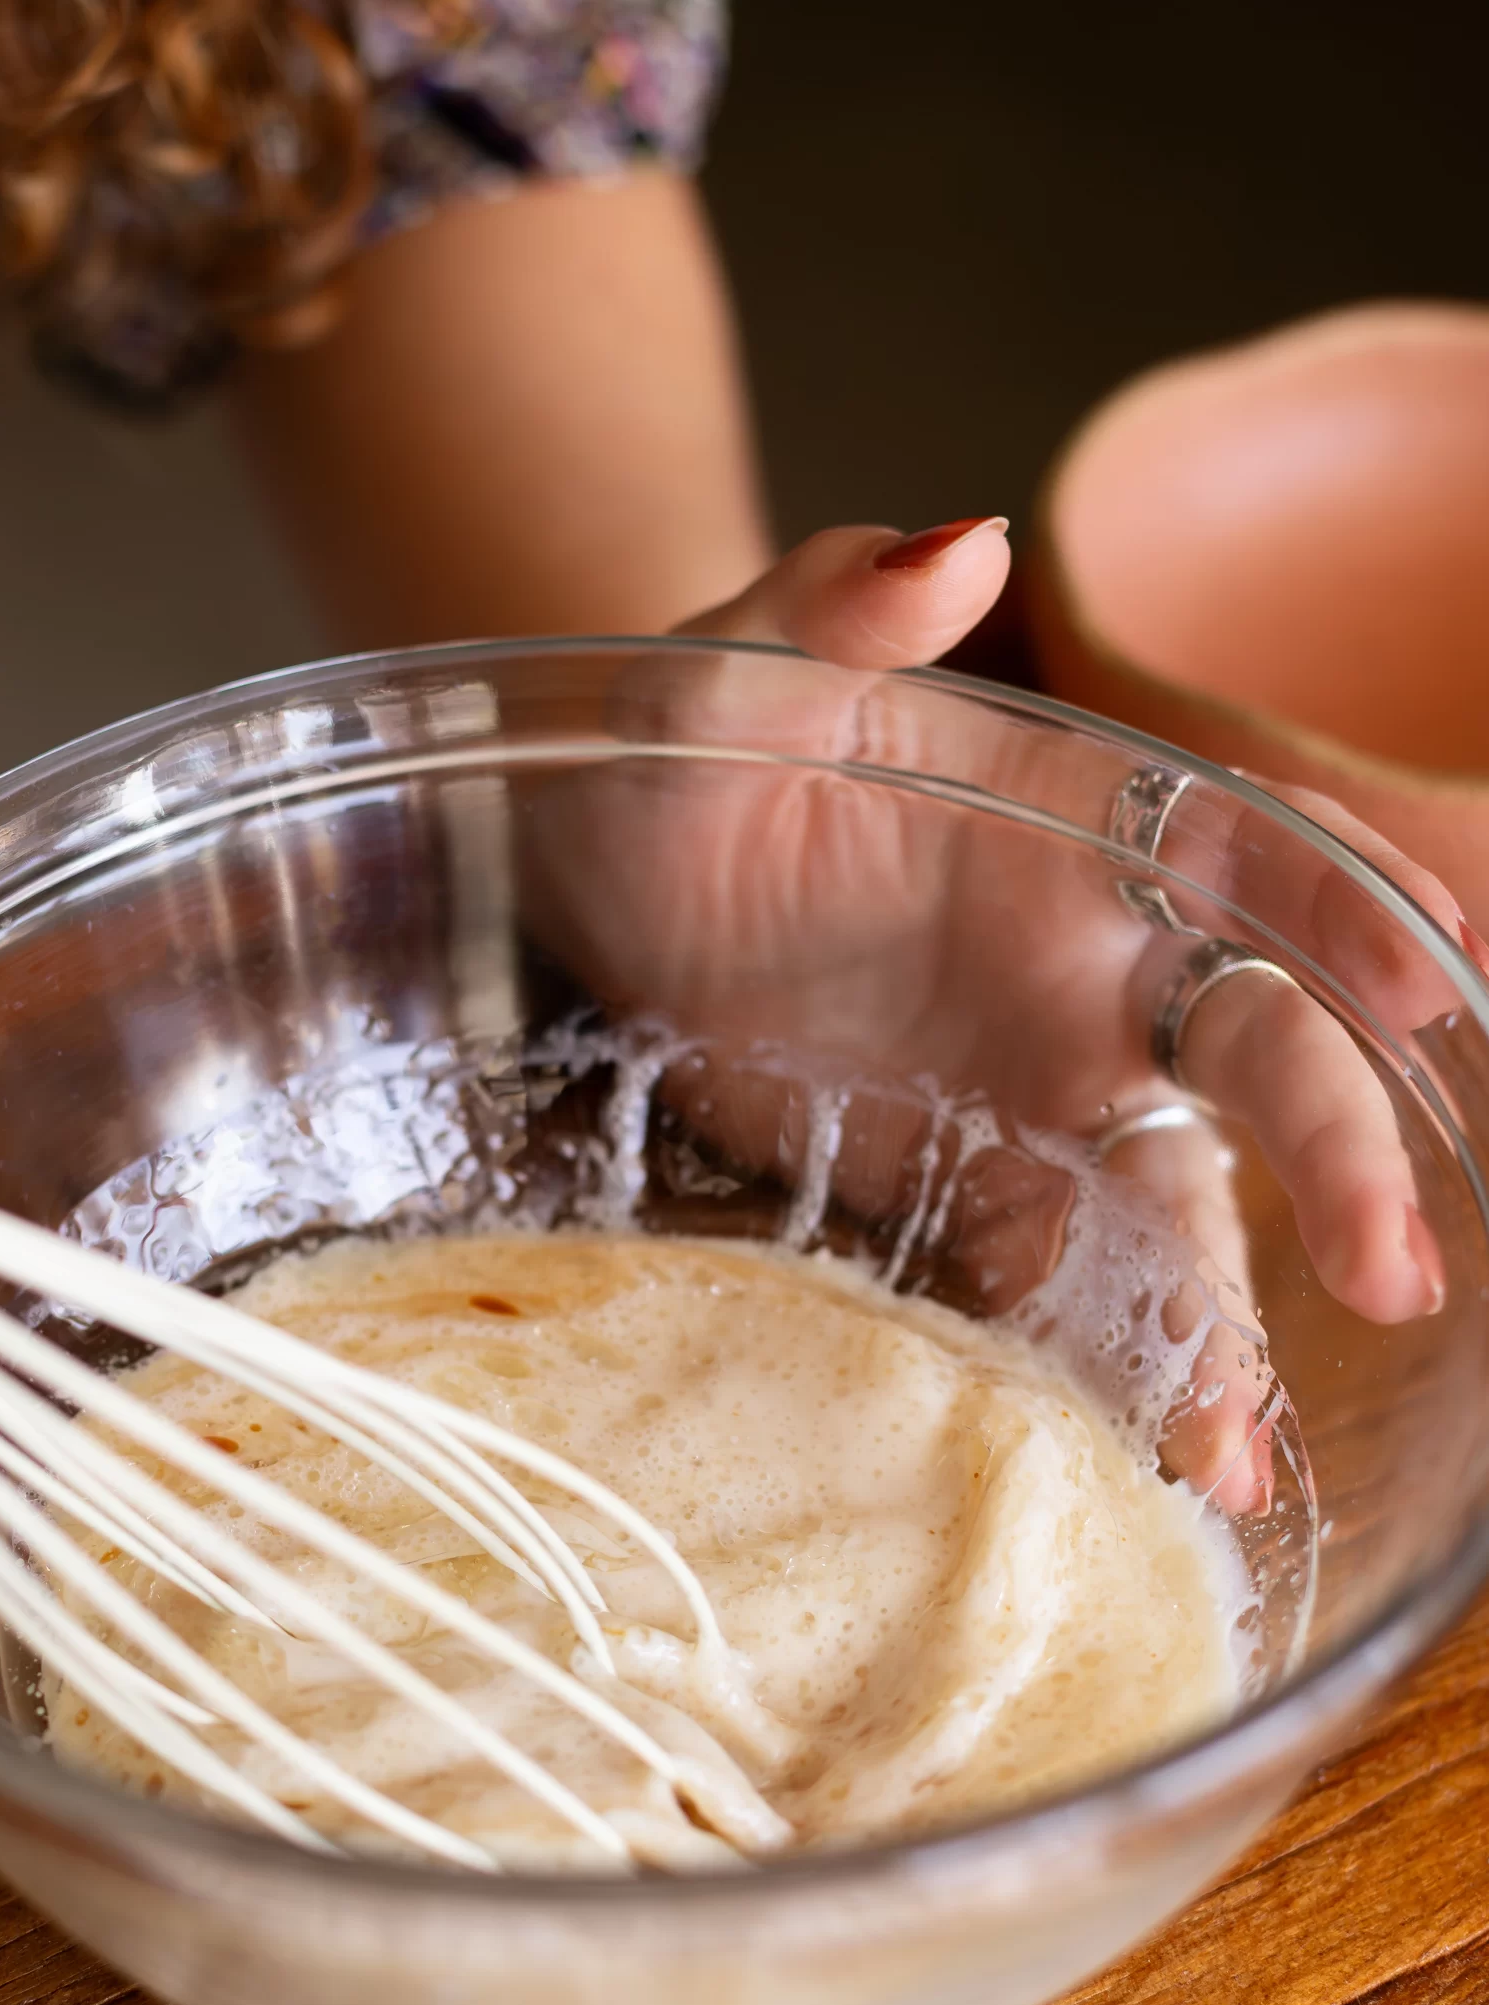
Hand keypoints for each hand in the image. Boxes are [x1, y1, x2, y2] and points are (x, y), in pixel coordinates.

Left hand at [520, 522, 1472, 1503]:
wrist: (599, 883)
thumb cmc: (679, 752)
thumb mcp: (729, 670)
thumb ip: (835, 604)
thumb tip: (955, 538)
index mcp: (1077, 821)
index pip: (1250, 856)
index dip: (1345, 913)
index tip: (1425, 979)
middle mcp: (1092, 966)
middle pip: (1253, 1060)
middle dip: (1332, 1154)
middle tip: (1394, 1267)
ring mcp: (1033, 1093)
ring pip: (1167, 1210)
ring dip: (1214, 1323)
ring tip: (1233, 1455)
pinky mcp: (960, 1189)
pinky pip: (1054, 1286)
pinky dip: (1096, 1368)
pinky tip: (1134, 1467)